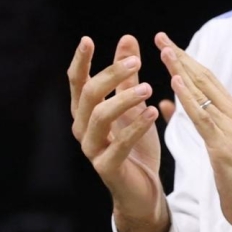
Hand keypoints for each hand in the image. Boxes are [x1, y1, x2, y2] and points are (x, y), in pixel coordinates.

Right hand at [68, 35, 170, 231]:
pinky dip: (136, 126)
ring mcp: (92, 149)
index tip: (88, 39)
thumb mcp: (133, 106)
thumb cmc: (136, 146)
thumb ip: (127, 76)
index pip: (77, 81)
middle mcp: (82, 128)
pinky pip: (120, 144)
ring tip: (148, 88)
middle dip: (111, 75)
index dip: (81, 61)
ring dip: (124, 99)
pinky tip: (154, 112)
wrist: (143, 192)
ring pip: (101, 117)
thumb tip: (127, 39)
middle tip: (136, 62)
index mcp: (85, 112)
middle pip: (88, 95)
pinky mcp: (107, 167)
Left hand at [158, 33, 231, 231]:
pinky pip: (202, 117)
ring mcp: (230, 128)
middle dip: (181, 56)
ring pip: (203, 93)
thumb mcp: (213, 143)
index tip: (165, 42)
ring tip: (165, 50)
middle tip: (160, 37)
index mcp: (230, 113)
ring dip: (183, 70)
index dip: (185, 59)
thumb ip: (192, 120)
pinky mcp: (223, 145)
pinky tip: (175, 83)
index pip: (205, 79)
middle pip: (204, 79)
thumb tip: (166, 103)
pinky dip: (188, 98)